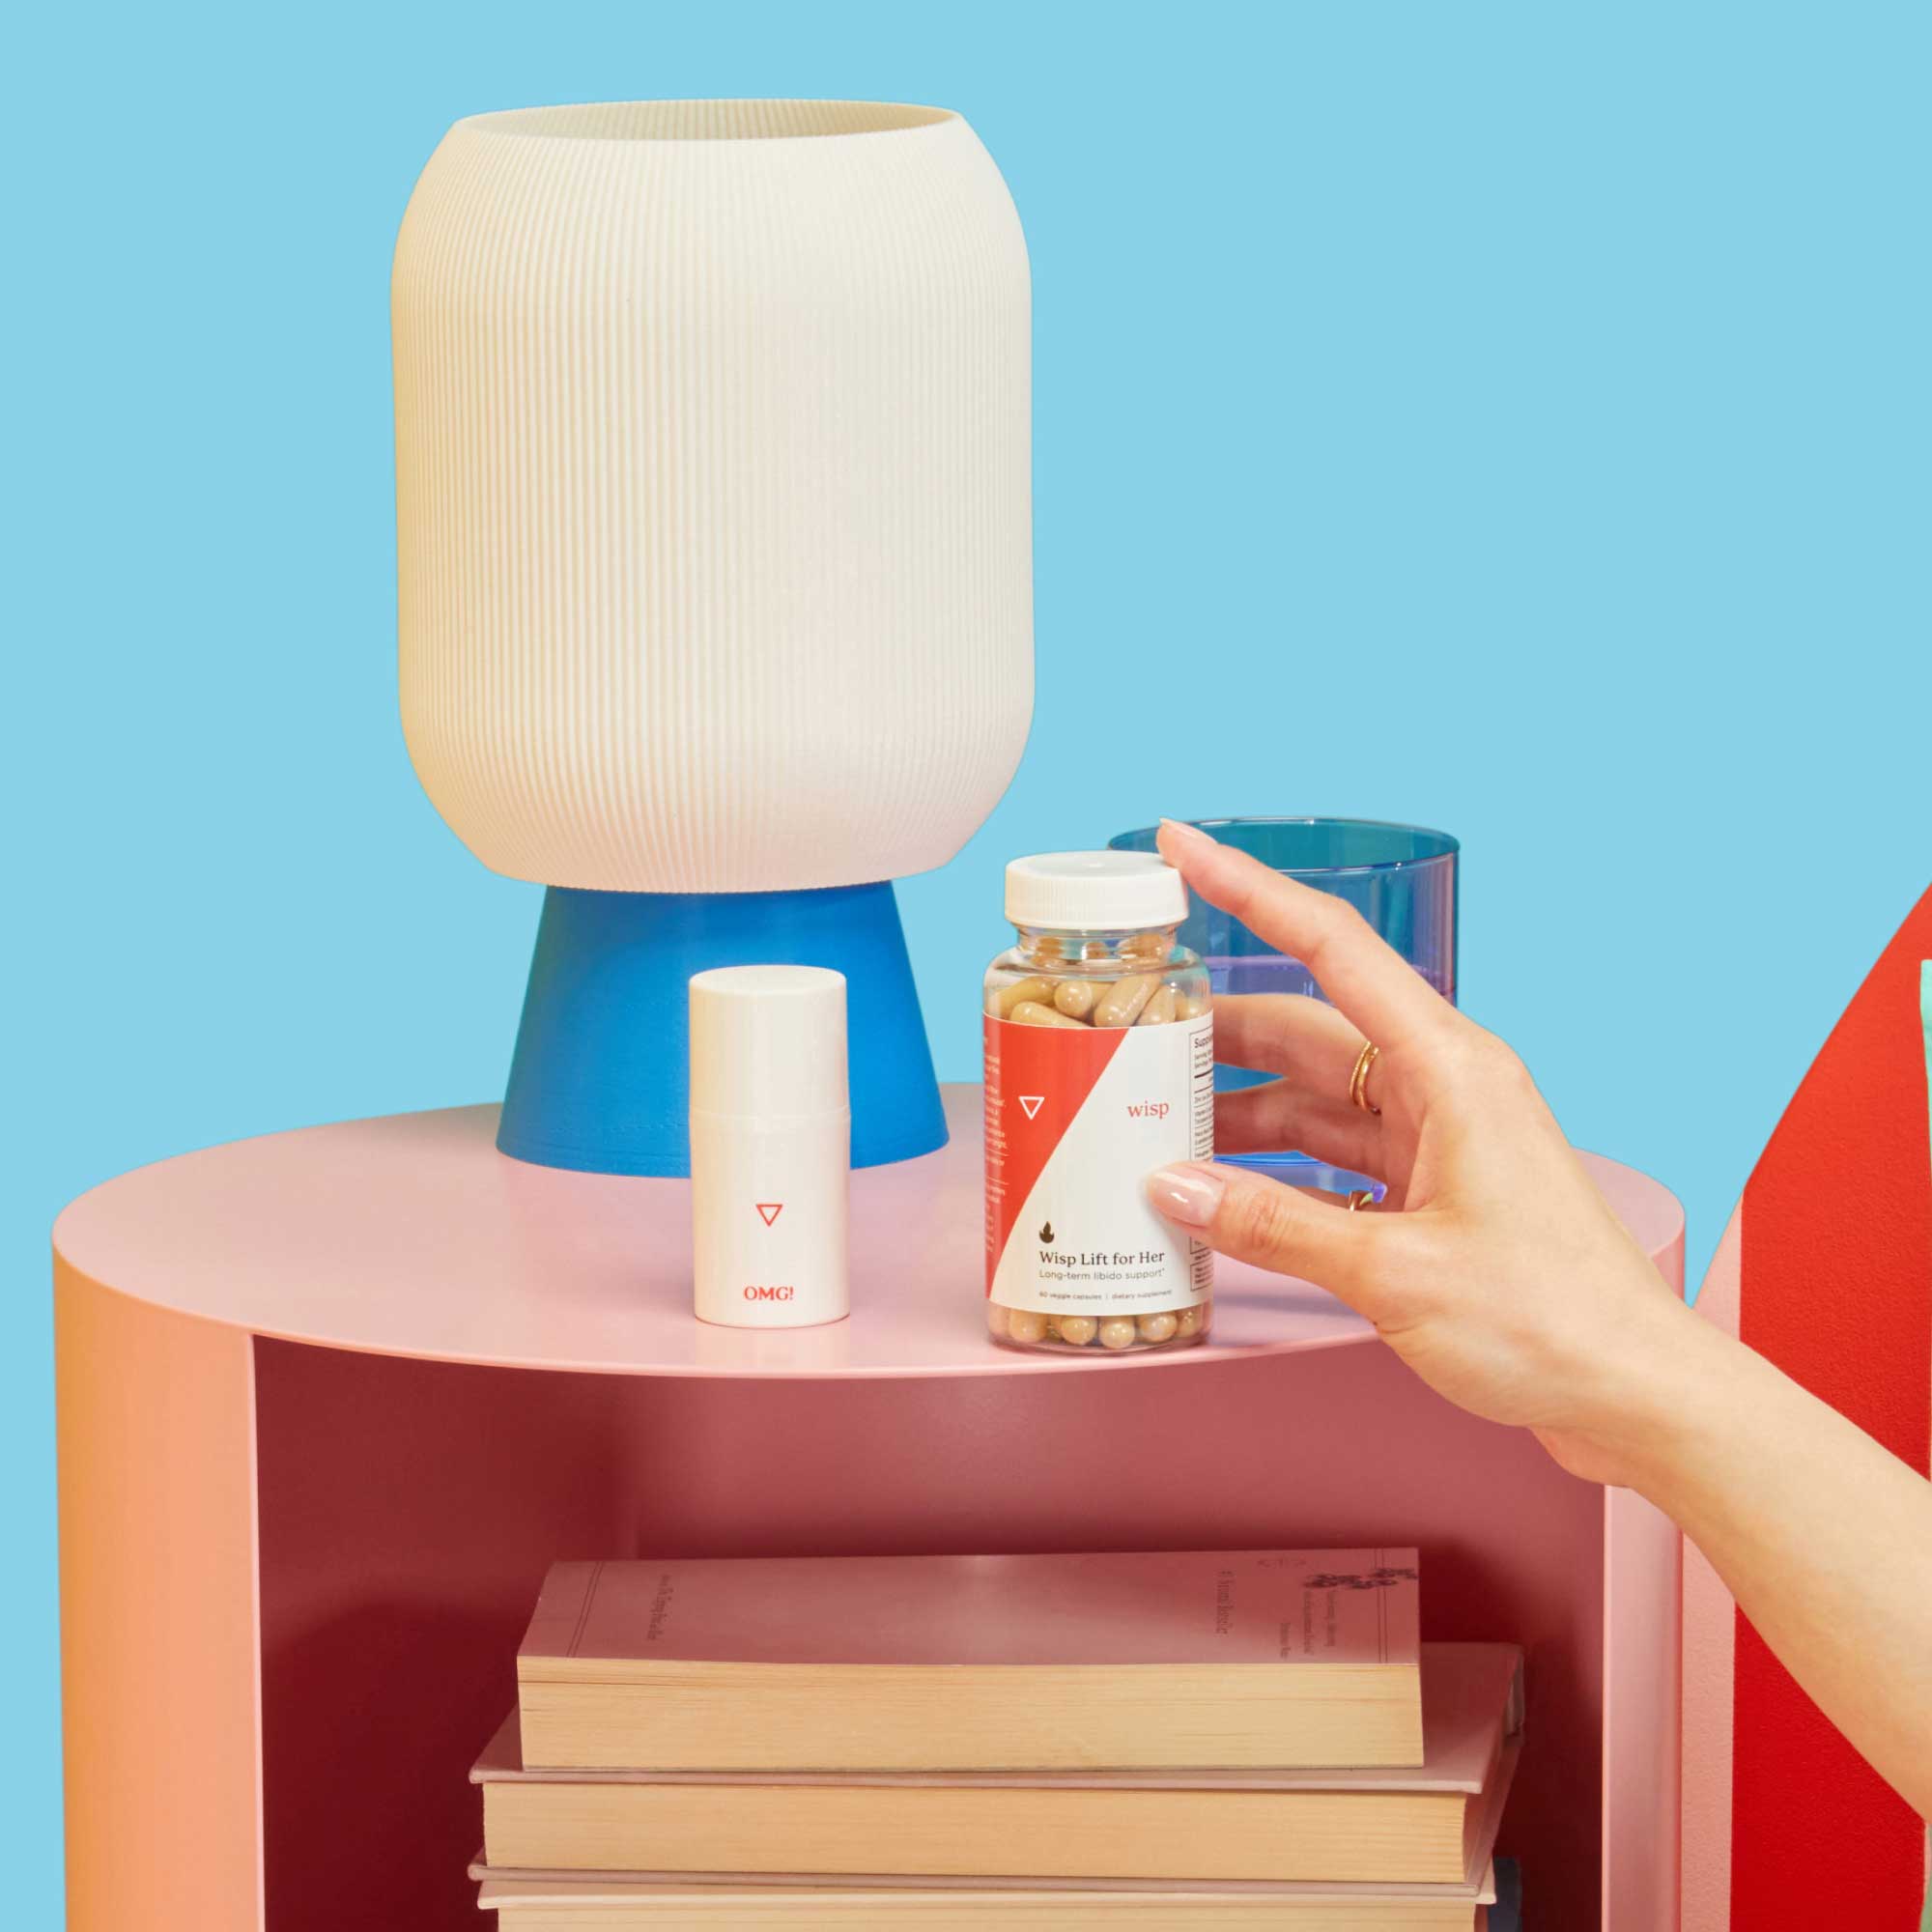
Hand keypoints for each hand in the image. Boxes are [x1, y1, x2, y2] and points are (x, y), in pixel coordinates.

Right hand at [1144, 818, 1709, 1488]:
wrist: (1635, 1395)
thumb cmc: (1551, 1321)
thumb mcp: (1394, 1272)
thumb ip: (1274, 1226)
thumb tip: (1174, 1187)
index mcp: (1448, 1067)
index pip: (1330, 947)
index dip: (1247, 889)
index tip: (1181, 846)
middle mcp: (1443, 1085)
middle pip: (1305, 1026)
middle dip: (1215, 1027)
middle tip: (1127, 1029)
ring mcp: (1438, 1138)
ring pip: (1314, 1094)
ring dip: (1239, 1106)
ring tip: (1153, 1119)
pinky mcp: (1433, 1191)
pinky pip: (1334, 1155)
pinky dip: (1275, 1167)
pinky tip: (1220, 1187)